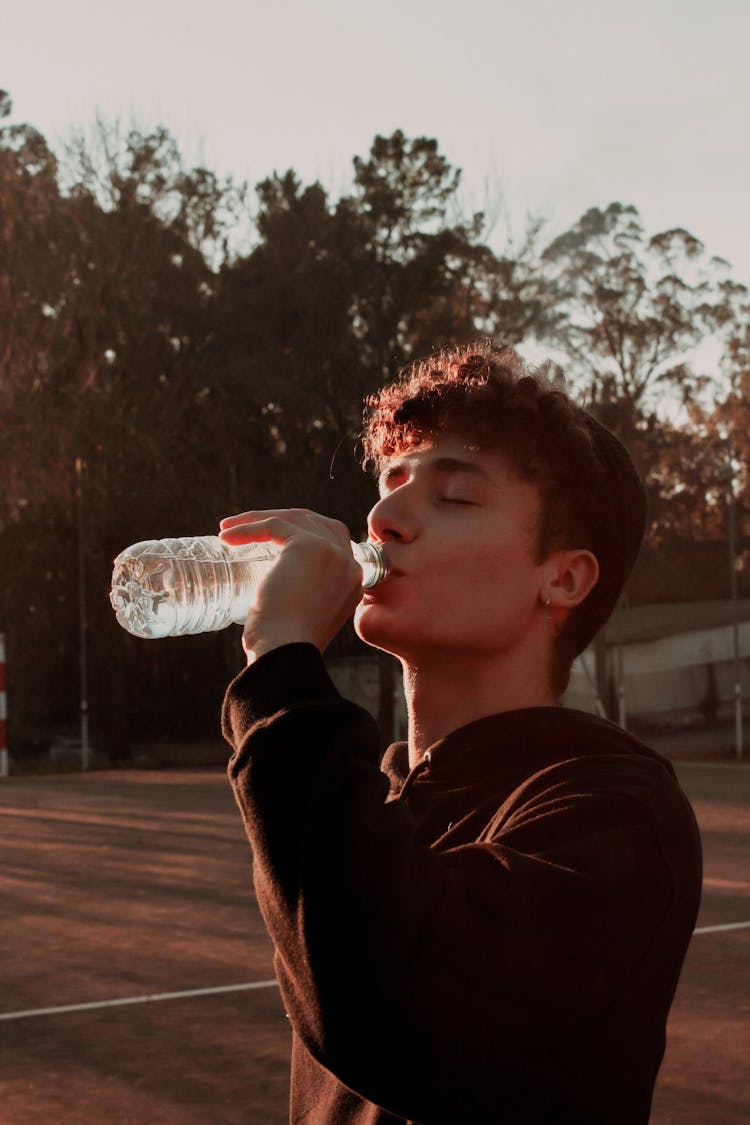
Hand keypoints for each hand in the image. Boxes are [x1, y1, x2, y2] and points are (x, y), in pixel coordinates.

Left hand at [219, 509, 362, 663]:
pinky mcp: (309, 545)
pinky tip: (227, 537)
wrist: (285, 653)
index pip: (331, 543)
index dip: (298, 535)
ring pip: (293, 519)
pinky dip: (248, 527)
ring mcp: (332, 552)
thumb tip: (273, 592)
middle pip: (315, 523)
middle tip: (247, 530)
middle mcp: (348, 564)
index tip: (265, 543)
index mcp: (352, 583)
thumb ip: (301, 601)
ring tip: (228, 530)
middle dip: (282, 520)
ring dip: (258, 519)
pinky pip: (275, 525)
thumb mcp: (301, 619)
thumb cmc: (282, 646)